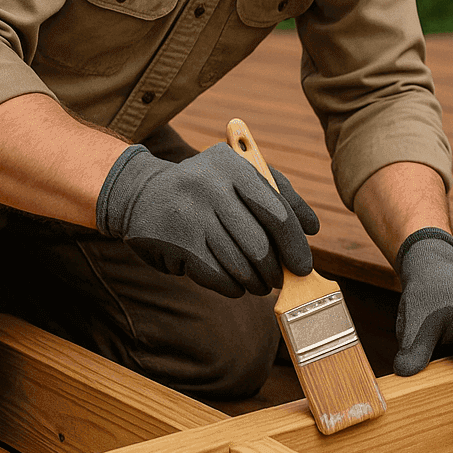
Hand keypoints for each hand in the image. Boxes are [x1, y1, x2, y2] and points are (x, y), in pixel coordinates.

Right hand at [95, 142, 318, 296]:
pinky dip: (233, 286)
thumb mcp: (240, 175)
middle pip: (259, 245)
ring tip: (258, 282)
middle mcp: (210, 187)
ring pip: (239, 265)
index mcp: (233, 166)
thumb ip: (280, 194)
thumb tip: (311, 228)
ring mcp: (190, 216)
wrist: (142, 193)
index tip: (304, 266)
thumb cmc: (207, 187)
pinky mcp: (175, 244)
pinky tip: (234, 282)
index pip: (277, 212)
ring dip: (255, 282)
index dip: (295, 245)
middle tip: (279, 279)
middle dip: (275, 270)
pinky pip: (217, 277)